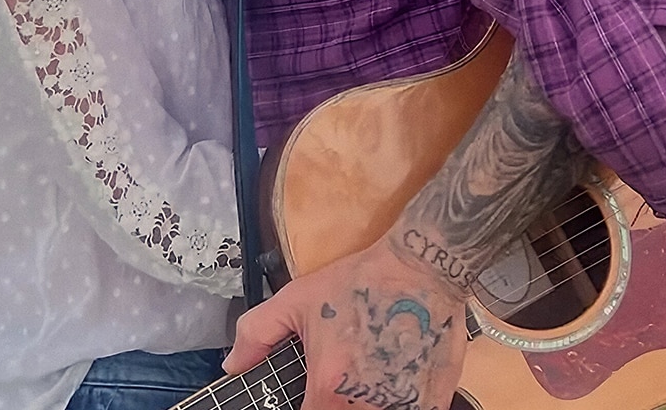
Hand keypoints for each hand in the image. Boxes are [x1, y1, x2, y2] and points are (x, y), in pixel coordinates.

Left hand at [224, 237, 467, 409]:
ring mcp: (404, 407)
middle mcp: (367, 407)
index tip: (311, 394)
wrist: (422, 268)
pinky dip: (396, 399)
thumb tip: (233, 364)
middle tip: (343, 377)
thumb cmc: (362, 283)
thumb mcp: (297, 300)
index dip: (306, 406)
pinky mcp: (432, 402)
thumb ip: (257, 334)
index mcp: (329, 391)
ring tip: (370, 372)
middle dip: (338, 403)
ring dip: (368, 402)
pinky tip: (394, 375)